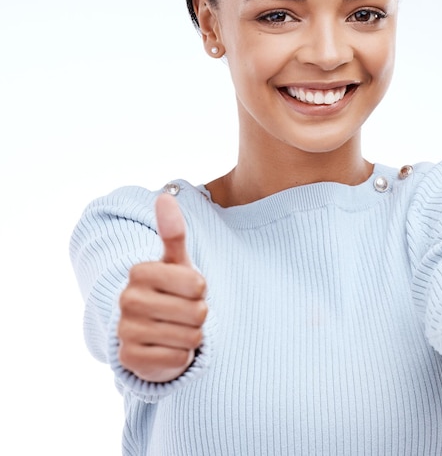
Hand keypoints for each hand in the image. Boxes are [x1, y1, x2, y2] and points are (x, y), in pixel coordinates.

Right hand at [117, 193, 207, 381]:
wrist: (154, 336)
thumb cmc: (172, 292)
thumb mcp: (177, 263)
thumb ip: (173, 232)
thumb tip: (164, 197)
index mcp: (139, 272)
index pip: (197, 284)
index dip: (201, 290)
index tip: (187, 290)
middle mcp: (127, 299)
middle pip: (196, 312)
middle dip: (198, 315)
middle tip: (183, 312)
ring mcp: (125, 331)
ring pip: (189, 337)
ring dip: (191, 336)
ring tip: (176, 329)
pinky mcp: (130, 360)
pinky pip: (177, 359)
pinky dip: (180, 356)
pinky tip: (168, 348)